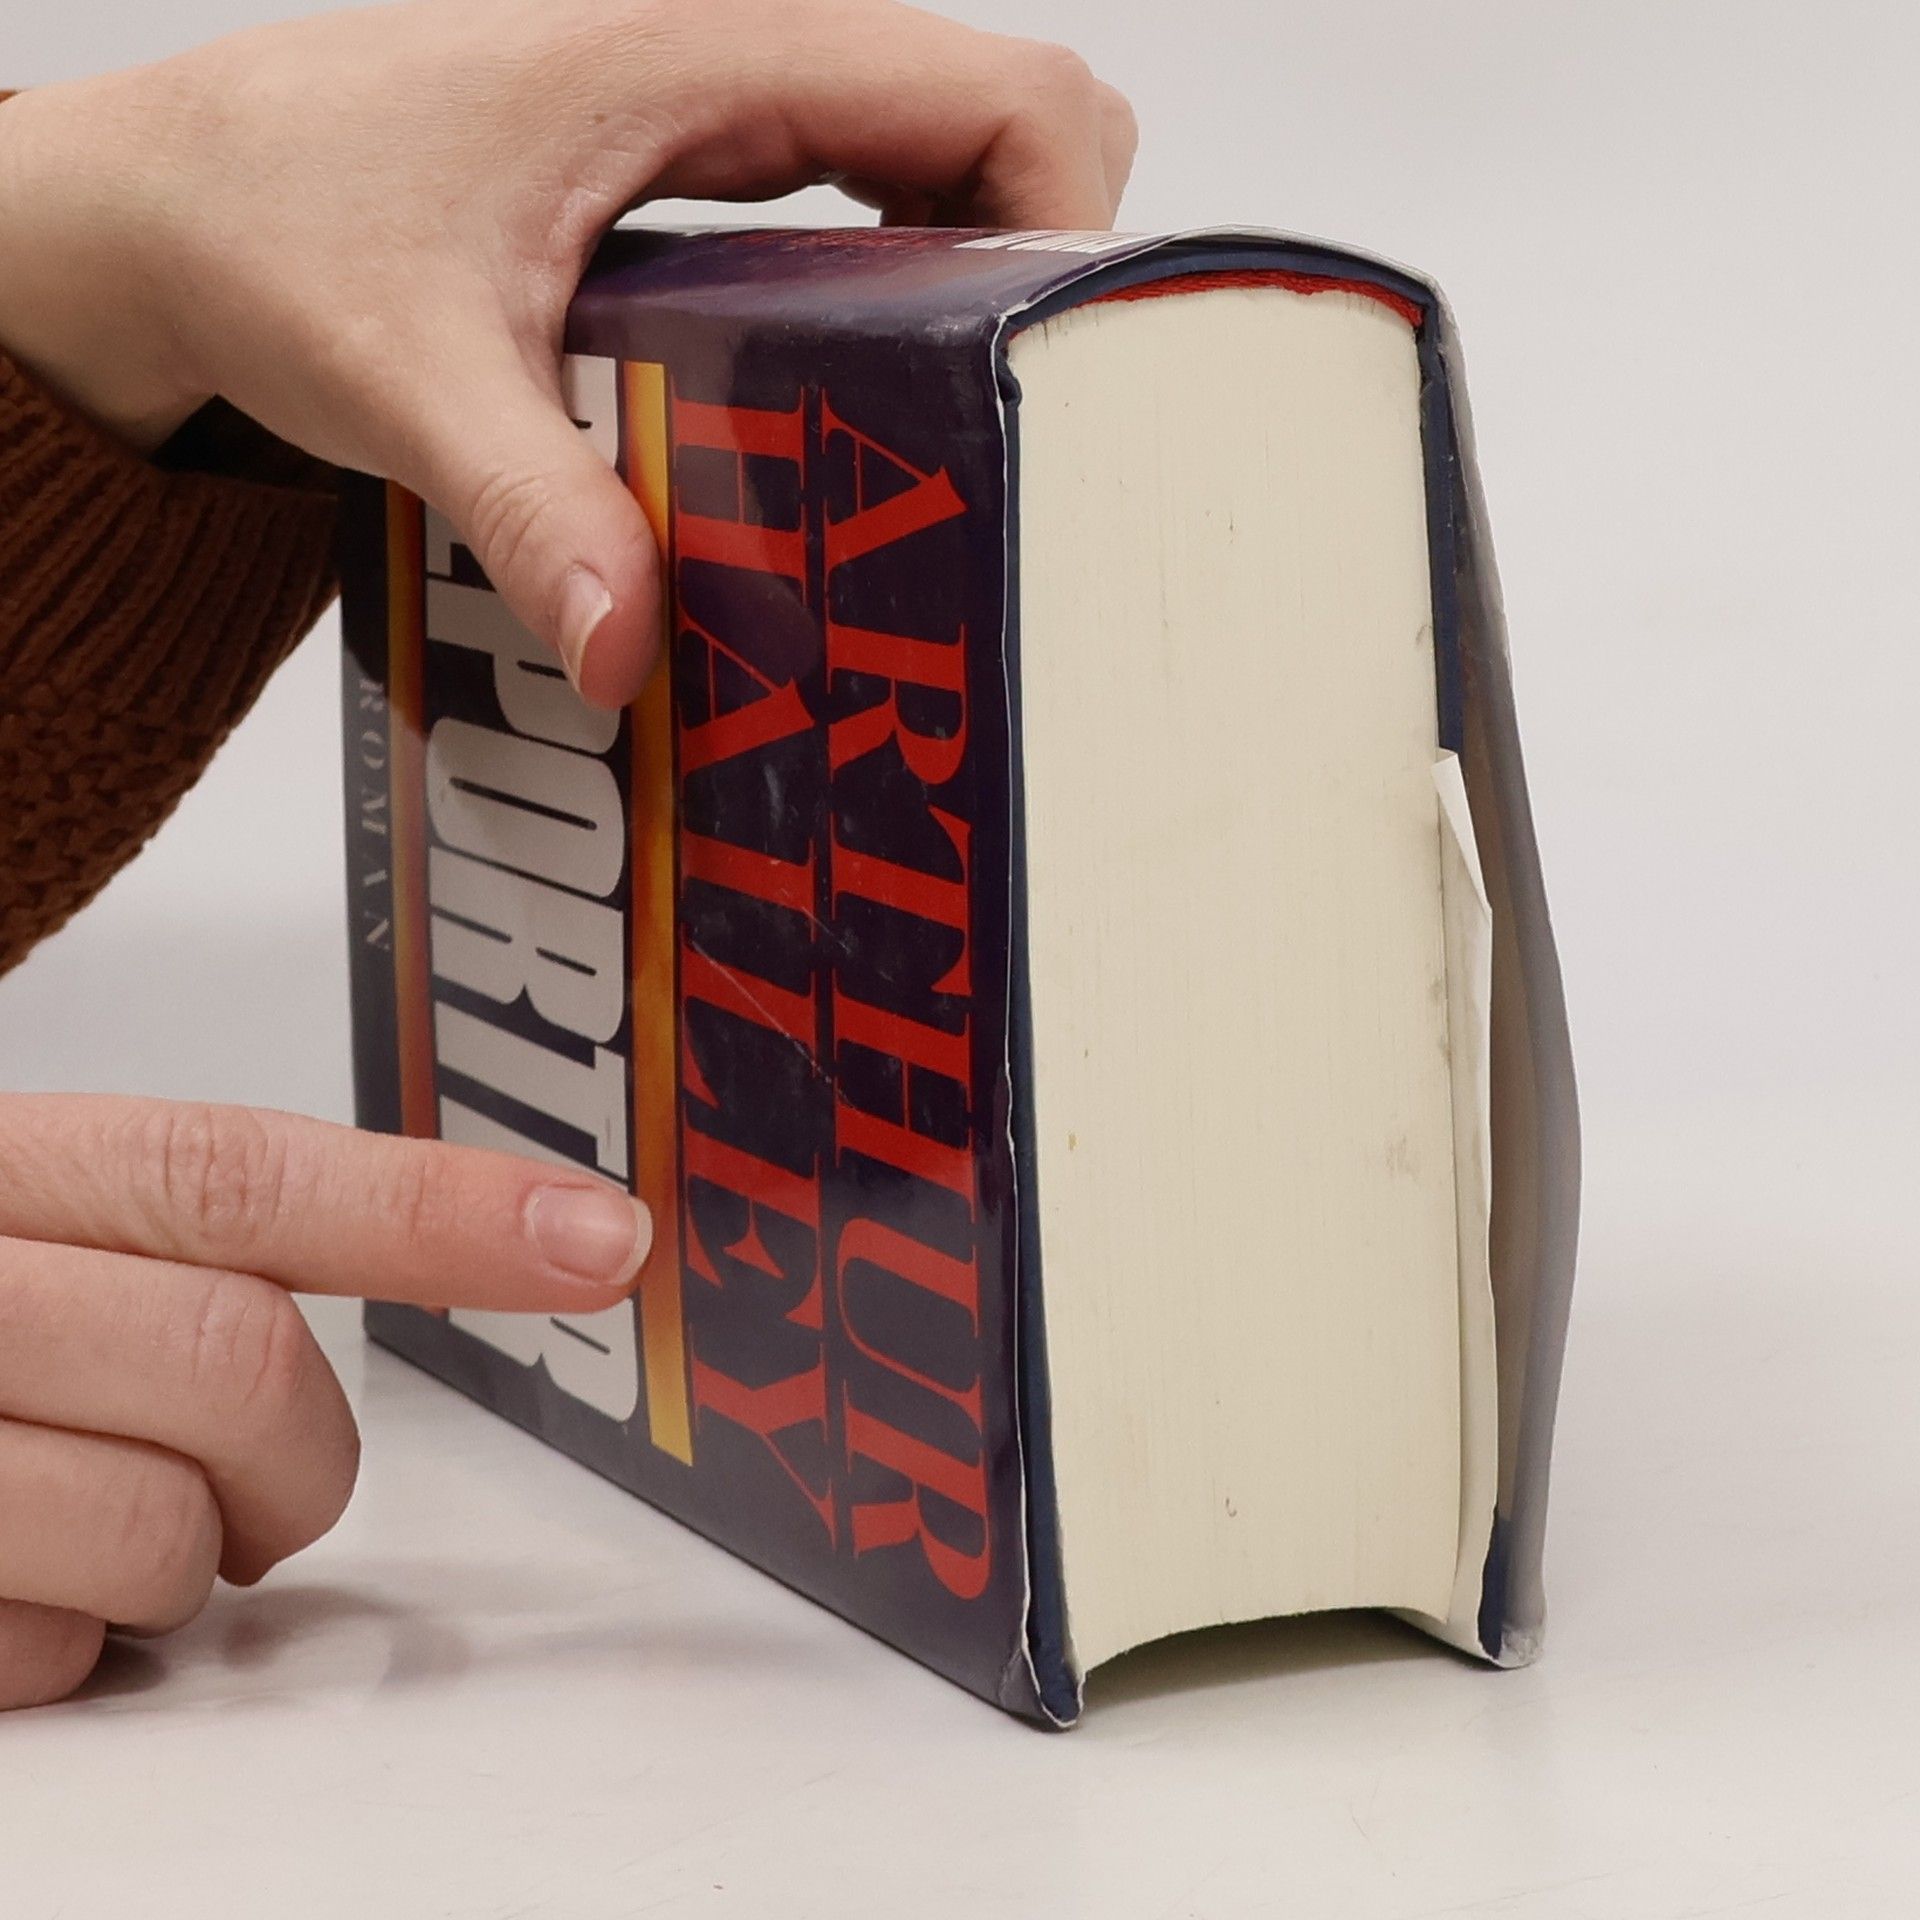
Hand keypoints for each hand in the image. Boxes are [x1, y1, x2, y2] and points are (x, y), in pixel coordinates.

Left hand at [0, 0, 1134, 705]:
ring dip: (969, 298)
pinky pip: (863, 214)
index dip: (1072, 224)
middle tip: (1000, 440)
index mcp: (701, 52)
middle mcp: (737, 66)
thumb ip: (533, 509)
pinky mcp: (700, 187)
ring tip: (940, 452)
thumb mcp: (406, 373)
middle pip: (1004, 130)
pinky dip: (895, 304)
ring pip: (940, 171)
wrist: (175, 202)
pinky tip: (845, 418)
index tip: (1044, 379)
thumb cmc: (270, 217)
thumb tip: (633, 652)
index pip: (998, 91)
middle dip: (1039, 277)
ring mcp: (726, 124)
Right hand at [0, 1094, 651, 1708]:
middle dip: (295, 1457)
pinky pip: (40, 1655)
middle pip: (235, 1363)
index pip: (242, 1172)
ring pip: (154, 1530)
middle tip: (253, 1479)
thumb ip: (187, 1240)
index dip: (446, 1208)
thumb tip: (505, 1242)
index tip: (605, 1238)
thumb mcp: (21, 1224)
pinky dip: (58, 1646)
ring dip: (173, 1559)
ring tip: (88, 1522)